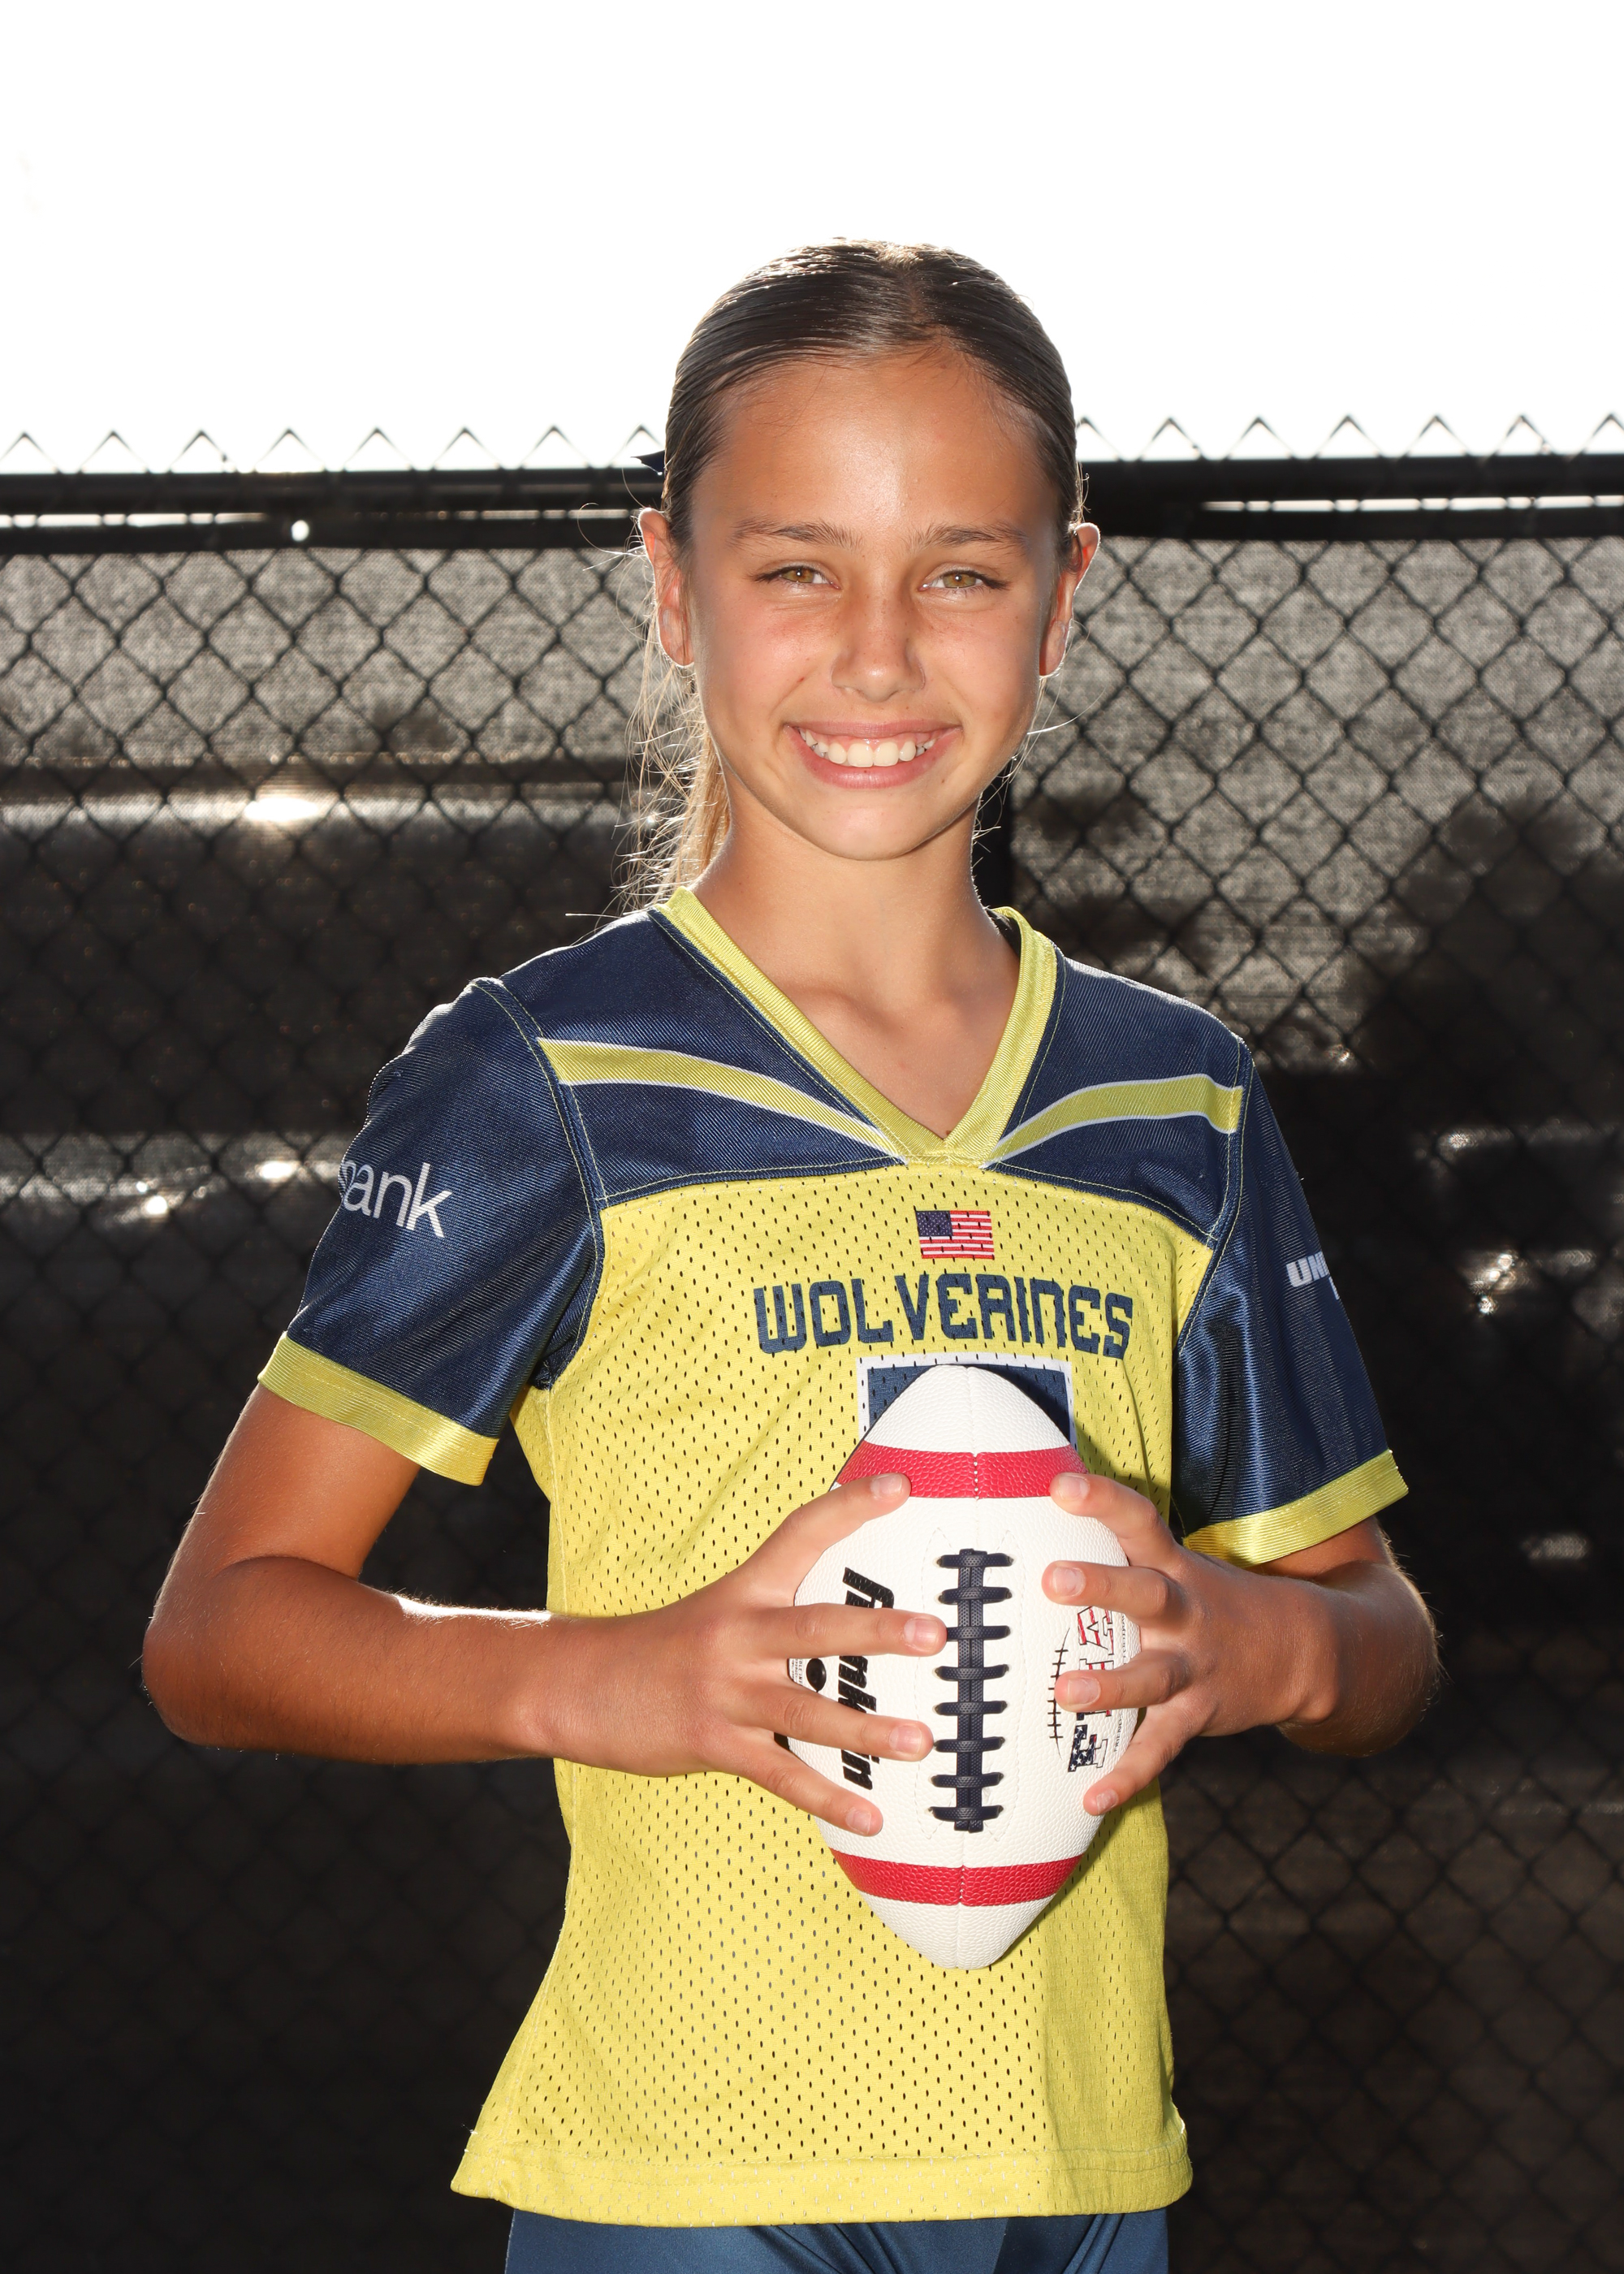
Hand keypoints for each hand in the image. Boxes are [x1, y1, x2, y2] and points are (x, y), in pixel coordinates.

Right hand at [540, 1471, 945, 1837]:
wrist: (578, 1687)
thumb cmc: (662, 1650)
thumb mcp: (717, 1614)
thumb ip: (778, 1616)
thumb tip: (856, 1627)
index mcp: (744, 1593)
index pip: (800, 1533)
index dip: (848, 1506)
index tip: (899, 1486)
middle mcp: (738, 1635)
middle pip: (816, 1628)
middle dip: (877, 1631)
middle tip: (935, 1633)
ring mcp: (726, 1691)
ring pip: (805, 1709)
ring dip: (867, 1729)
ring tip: (921, 1740)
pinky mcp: (713, 1741)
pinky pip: (781, 1775)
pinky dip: (827, 1799)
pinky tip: (871, 1818)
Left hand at [1041, 1469, 1350, 1815]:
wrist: (1304, 1651)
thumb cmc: (1210, 1600)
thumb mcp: (1176, 1564)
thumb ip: (1122, 1546)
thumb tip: (1047, 1500)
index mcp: (1174, 1568)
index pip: (1139, 1522)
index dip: (1103, 1499)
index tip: (1058, 1484)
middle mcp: (1183, 1613)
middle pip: (1144, 1593)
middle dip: (1101, 1586)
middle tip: (1052, 1579)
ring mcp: (1193, 1666)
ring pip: (1151, 1675)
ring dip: (1111, 1685)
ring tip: (1066, 1691)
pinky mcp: (1198, 1714)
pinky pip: (1160, 1747)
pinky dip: (1128, 1776)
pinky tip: (1092, 1798)